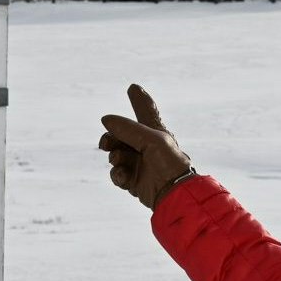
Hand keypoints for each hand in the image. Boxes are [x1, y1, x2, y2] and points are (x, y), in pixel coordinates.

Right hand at [96, 84, 194, 208]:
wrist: (175, 193)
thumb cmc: (169, 163)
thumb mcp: (150, 139)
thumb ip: (127, 127)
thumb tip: (106, 119)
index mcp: (155, 133)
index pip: (146, 112)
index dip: (140, 100)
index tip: (133, 87)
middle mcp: (146, 147)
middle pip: (120, 136)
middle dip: (111, 138)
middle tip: (106, 144)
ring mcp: (139, 164)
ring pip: (115, 155)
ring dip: (114, 157)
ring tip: (120, 161)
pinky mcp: (134, 181)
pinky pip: (117, 174)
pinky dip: (117, 174)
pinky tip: (124, 176)